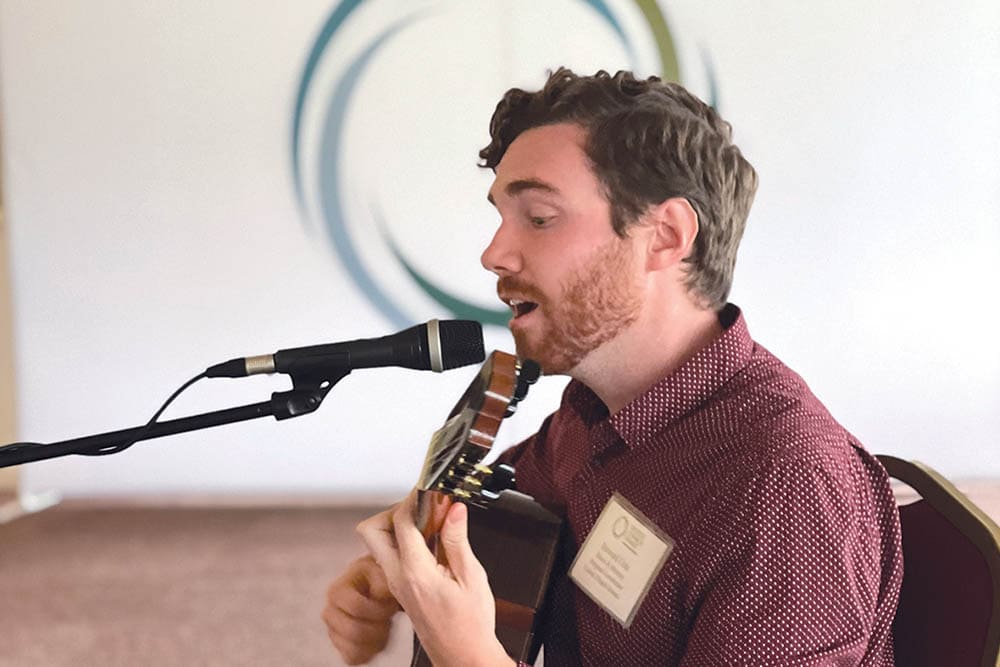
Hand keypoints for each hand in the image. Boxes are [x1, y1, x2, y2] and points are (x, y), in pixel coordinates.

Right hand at [322, 553, 399, 664]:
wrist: (372, 586)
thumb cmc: (377, 578)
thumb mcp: (381, 571)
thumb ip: (382, 581)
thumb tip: (379, 595)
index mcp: (336, 591)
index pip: (356, 607)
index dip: (379, 610)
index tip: (391, 606)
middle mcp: (329, 612)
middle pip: (354, 632)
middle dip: (379, 627)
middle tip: (389, 618)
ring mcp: (332, 631)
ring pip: (354, 649)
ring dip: (377, 640)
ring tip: (384, 625)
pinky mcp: (340, 645)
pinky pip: (353, 658)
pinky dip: (370, 651)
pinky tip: (378, 636)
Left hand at [358, 491, 513, 666]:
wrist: (463, 657)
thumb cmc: (470, 625)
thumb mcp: (471, 577)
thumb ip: (457, 540)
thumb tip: (453, 509)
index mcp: (415, 572)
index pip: (401, 522)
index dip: (414, 499)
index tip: (429, 490)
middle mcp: (397, 578)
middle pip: (371, 531)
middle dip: (393, 511)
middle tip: (421, 508)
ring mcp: (395, 585)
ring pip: (378, 544)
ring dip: (397, 527)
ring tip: (429, 525)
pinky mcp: (399, 590)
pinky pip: (390, 557)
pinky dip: (404, 543)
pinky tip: (430, 544)